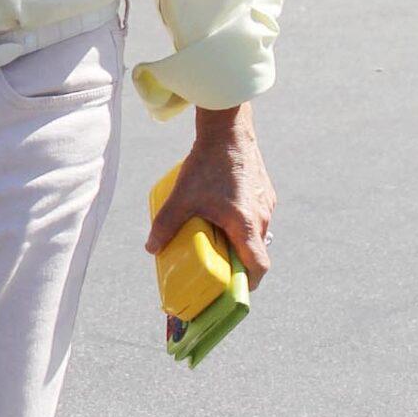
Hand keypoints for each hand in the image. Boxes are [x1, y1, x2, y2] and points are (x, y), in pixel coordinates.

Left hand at [144, 103, 274, 290]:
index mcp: (246, 224)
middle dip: (238, 264)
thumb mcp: (181, 197)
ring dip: (240, 242)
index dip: (248, 284)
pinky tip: (222, 214)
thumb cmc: (207, 163)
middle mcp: (262, 216)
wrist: (228, 128)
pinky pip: (256, 216)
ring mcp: (266, 202)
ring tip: (216, 240)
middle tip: (217, 268)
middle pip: (256, 252)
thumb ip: (165, 224)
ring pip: (257, 234)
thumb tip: (151, 248)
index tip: (233, 289)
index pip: (258, 267)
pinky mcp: (265, 191)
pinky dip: (243, 224)